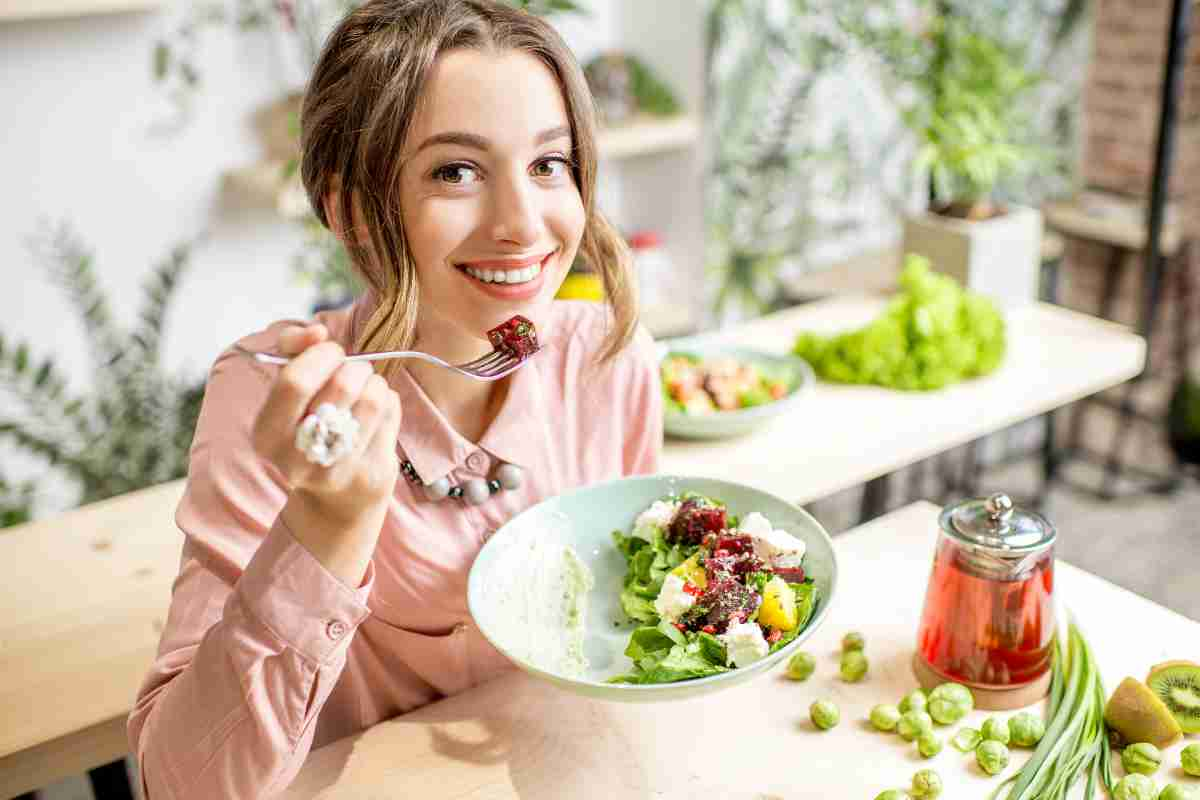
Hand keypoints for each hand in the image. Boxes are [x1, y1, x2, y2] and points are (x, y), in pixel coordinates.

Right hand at [250, 322, 400, 583]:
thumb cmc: (310, 425)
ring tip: (366, 390)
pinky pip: (390, 413)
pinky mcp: (371, 473)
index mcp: (266, 435)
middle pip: (341, 385)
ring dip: (374, 383)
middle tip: (354, 371)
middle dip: (354, 366)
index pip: (295, 381)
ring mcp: (336, 470)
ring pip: (373, 397)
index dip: (321, 355)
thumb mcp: (288, 389)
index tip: (331, 351)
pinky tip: (376, 414)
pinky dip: (388, 402)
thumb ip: (292, 348)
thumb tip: (316, 331)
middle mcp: (296, 459)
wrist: (335, 497)